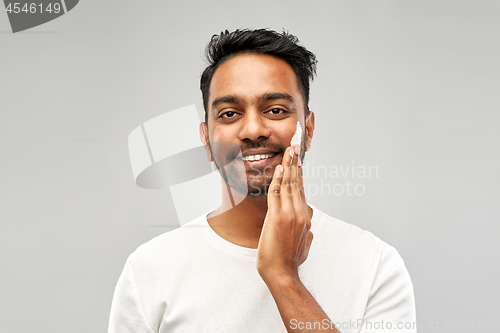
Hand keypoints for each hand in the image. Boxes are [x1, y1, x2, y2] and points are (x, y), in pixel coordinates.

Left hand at [257, 144, 313, 281]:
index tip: (298, 160)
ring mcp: (290, 214)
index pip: (301, 190)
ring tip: (290, 149)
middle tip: (296, 145)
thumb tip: (309, 230)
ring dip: (288, 165)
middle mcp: (300, 212)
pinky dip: (278, 179)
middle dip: (296, 162)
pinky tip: (279, 167)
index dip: (299, 173)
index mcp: (304, 217)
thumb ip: (308, 235)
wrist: (282, 273)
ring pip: (289, 184)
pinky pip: (277, 193)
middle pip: (297, 182)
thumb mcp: (304, 246)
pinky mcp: (278, 218)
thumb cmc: (290, 262)